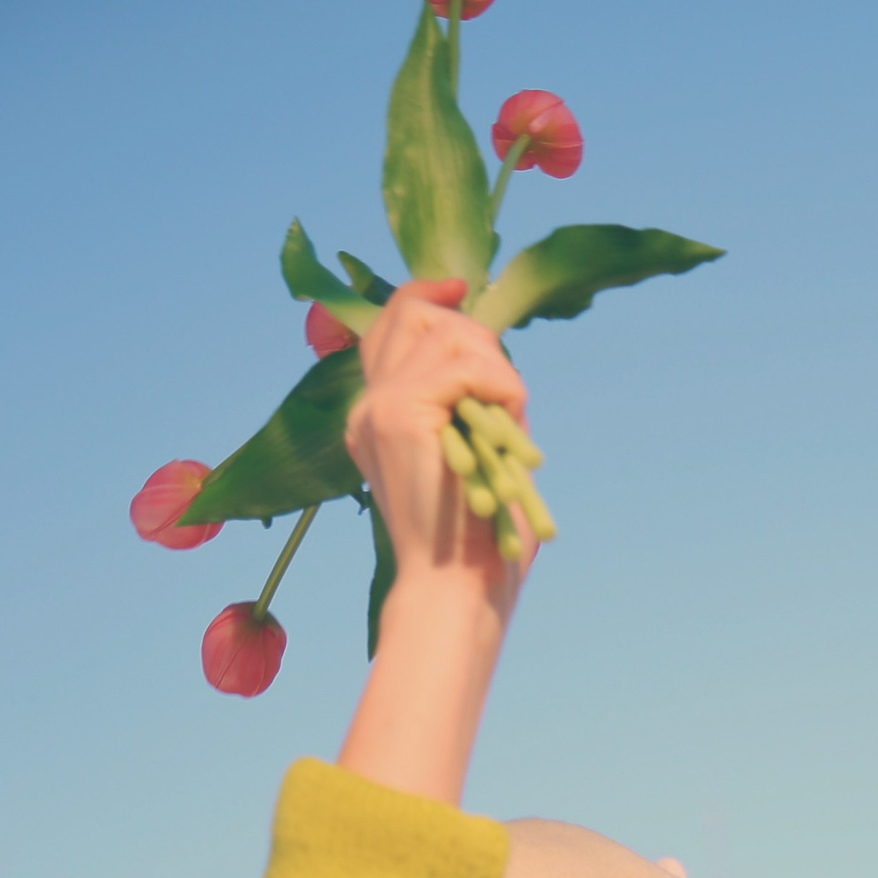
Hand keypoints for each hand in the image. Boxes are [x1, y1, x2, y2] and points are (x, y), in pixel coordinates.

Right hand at [344, 277, 536, 605]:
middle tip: (506, 395)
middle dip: (478, 338)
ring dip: (496, 370)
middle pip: (417, 313)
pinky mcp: (398, 414)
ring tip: (508, 426)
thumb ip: (471, 401)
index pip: (389, 325)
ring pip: (446, 332)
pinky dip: (499, 387)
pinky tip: (509, 424)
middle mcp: (368, 408)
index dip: (424, 294)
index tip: (461, 287)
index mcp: (377, 418)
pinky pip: (462, 365)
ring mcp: (377, 408)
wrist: (456, 591)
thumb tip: (491, 351)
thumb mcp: (475, 455)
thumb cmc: (478, 543)